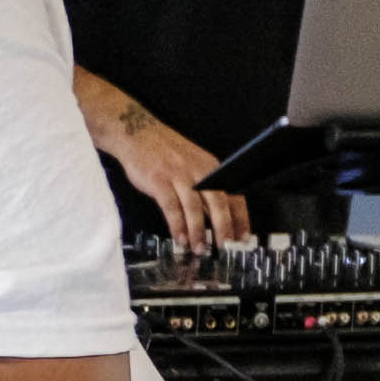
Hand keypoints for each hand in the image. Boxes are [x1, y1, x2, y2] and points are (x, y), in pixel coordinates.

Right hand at [76, 74, 243, 251]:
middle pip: (217, 203)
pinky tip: (179, 238)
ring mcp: (178, 176)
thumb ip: (204, 188)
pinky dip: (176, 225)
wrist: (137, 133)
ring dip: (197, 232)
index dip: (240, 218)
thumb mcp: (193, 165)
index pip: (233, 195)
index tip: (242, 237)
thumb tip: (216, 217)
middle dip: (223, 228)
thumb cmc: (164, 152)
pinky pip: (171, 207)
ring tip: (199, 248)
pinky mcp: (158, 181)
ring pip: (194, 208)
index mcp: (211, 168)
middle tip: (224, 247)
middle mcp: (198, 171)